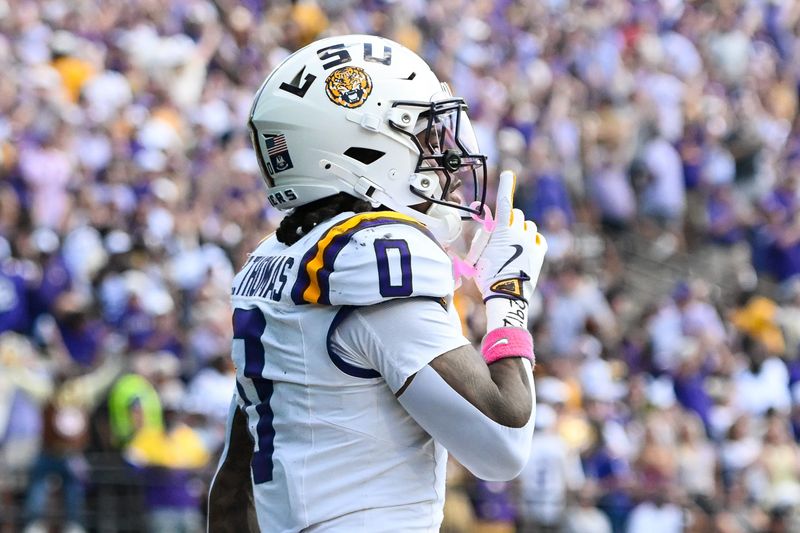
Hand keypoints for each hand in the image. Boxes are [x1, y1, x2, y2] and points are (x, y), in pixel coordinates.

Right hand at [470, 171, 546, 301]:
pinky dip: (533, 240)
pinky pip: (539, 238)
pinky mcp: (540, 253)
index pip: (505, 202)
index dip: (506, 186)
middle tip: (502, 234)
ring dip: (521, 231)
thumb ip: (483, 238)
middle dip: (510, 219)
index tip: (509, 174)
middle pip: (517, 214)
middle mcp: (519, 233)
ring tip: (514, 247)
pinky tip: (526, 249)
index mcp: (502, 231)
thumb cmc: (487, 277)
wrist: (507, 296)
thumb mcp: (477, 256)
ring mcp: (531, 243)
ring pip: (529, 226)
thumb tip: (488, 229)